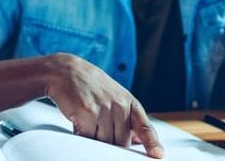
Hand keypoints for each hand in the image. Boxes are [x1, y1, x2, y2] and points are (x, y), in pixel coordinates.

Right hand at [44, 53, 164, 157]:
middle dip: (111, 142)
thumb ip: (126, 118)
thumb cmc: (91, 87)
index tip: (158, 155)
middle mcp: (119, 105)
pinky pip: (88, 138)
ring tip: (87, 121)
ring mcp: (104, 109)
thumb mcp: (114, 97)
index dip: (152, 143)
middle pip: (121, 142)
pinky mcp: (87, 113)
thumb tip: (137, 141)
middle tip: (99, 127)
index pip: (144, 127)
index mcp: (129, 102)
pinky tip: (79, 122)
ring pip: (104, 142)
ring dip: (95, 138)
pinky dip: (82, 135)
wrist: (66, 71)